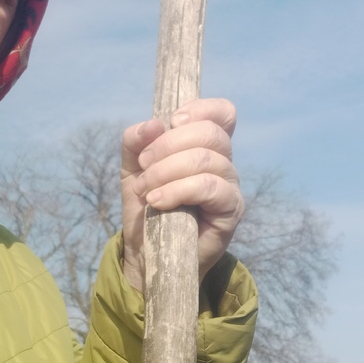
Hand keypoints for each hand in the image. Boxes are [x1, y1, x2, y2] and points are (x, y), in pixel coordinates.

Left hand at [120, 98, 243, 291]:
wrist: (147, 253)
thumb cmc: (147, 207)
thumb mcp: (132, 169)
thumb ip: (136, 141)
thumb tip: (153, 124)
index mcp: (205, 146)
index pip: (223, 113)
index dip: (201, 109)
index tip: (172, 121)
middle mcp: (224, 162)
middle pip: (211, 133)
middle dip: (168, 145)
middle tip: (144, 166)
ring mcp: (230, 186)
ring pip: (207, 160)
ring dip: (166, 171)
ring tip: (145, 190)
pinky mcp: (231, 211)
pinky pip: (210, 187)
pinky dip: (178, 190)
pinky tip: (157, 201)